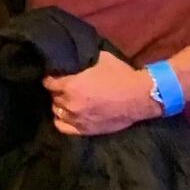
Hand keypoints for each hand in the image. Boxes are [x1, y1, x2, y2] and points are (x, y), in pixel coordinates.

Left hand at [43, 51, 162, 137]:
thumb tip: (71, 58)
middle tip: (65, 87)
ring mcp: (76, 119)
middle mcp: (69, 103)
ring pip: (57, 111)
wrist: (140, 97)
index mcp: (70, 85)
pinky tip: (67, 114)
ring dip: (60, 105)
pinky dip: (62, 120)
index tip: (55, 76)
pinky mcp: (85, 130)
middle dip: (57, 91)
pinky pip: (63, 127)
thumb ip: (81, 61)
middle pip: (53, 97)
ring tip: (67, 100)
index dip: (51, 78)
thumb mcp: (99, 59)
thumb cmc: (121, 75)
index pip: (49, 83)